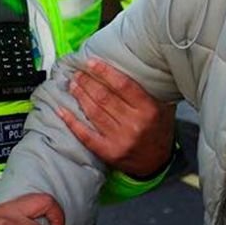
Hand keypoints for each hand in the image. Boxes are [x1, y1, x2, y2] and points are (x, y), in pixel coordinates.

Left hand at [56, 59, 175, 177]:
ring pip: (94, 112)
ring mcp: (120, 139)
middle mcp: (134, 124)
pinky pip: (86, 135)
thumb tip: (137, 66)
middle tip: (78, 72)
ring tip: (72, 85)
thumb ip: (152, 90)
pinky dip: (72, 122)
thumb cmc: (159, 129)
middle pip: (105, 97)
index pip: (123, 86)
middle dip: (88, 82)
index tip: (91, 62)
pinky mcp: (108, 152)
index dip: (105, 72)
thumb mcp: (164, 107)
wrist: (157, 162)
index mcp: (148, 110)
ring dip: (80, 96)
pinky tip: (62, 111)